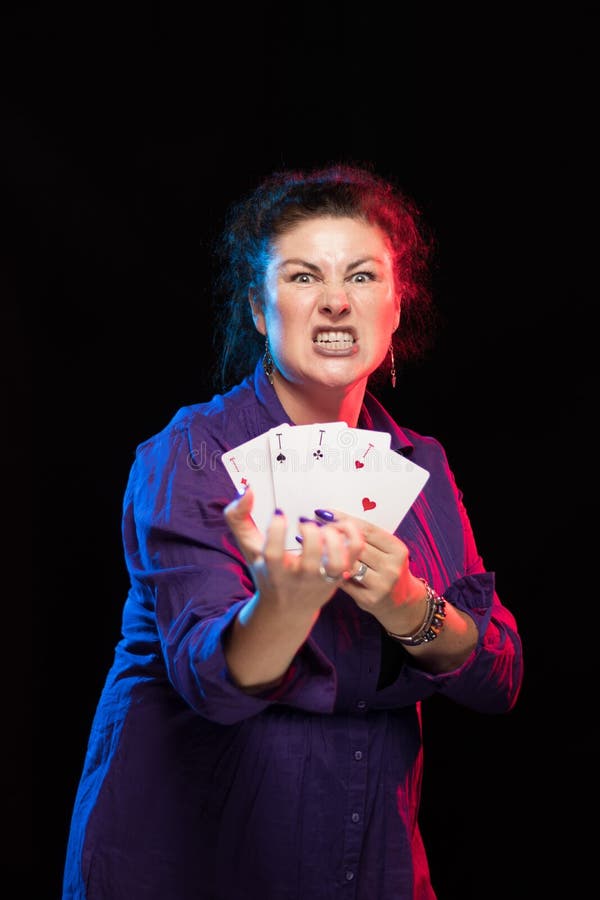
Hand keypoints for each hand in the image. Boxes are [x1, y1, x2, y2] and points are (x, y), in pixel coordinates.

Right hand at [224, 489, 364, 612]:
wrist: (287, 608)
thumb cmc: (267, 571)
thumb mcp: (248, 546)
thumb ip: (238, 517)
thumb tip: (247, 490)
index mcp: (274, 572)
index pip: (273, 556)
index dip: (276, 532)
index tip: (279, 513)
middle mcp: (299, 578)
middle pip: (310, 559)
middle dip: (311, 534)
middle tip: (305, 522)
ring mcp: (322, 579)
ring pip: (335, 561)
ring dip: (333, 539)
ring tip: (324, 528)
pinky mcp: (339, 575)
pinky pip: (354, 555)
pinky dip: (353, 536)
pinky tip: (341, 525)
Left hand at [315, 509, 426, 628]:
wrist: (400, 601)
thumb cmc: (387, 568)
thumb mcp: (386, 550)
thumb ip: (367, 536)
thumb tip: (336, 517)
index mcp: (397, 549)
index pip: (367, 530)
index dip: (345, 520)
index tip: (327, 514)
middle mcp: (392, 566)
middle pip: (357, 545)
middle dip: (335, 536)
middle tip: (318, 529)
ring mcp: (382, 584)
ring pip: (350, 563)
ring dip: (333, 555)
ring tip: (319, 547)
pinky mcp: (369, 599)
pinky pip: (345, 581)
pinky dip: (335, 573)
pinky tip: (326, 567)